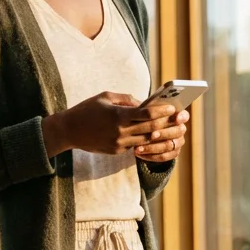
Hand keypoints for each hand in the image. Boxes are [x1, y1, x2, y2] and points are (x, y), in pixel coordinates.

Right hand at [42, 92, 187, 157]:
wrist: (68, 131)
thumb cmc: (87, 109)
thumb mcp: (106, 97)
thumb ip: (127, 99)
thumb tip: (144, 103)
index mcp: (118, 116)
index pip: (146, 114)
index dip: (161, 111)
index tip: (173, 107)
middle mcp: (120, 132)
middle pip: (151, 129)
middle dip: (168, 124)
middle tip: (181, 120)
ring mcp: (119, 144)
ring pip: (147, 141)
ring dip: (162, 136)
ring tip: (176, 131)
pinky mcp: (117, 151)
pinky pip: (137, 147)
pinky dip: (148, 142)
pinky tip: (159, 138)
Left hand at [135, 108, 188, 163]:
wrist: (141, 132)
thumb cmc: (142, 117)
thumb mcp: (143, 110)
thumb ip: (146, 108)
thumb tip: (140, 107)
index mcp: (176, 116)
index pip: (184, 115)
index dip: (182, 117)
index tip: (176, 117)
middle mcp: (180, 129)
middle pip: (177, 132)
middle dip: (164, 133)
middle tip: (152, 135)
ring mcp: (177, 142)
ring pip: (169, 146)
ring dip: (153, 147)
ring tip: (137, 148)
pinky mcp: (172, 153)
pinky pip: (164, 157)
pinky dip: (151, 156)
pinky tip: (139, 153)